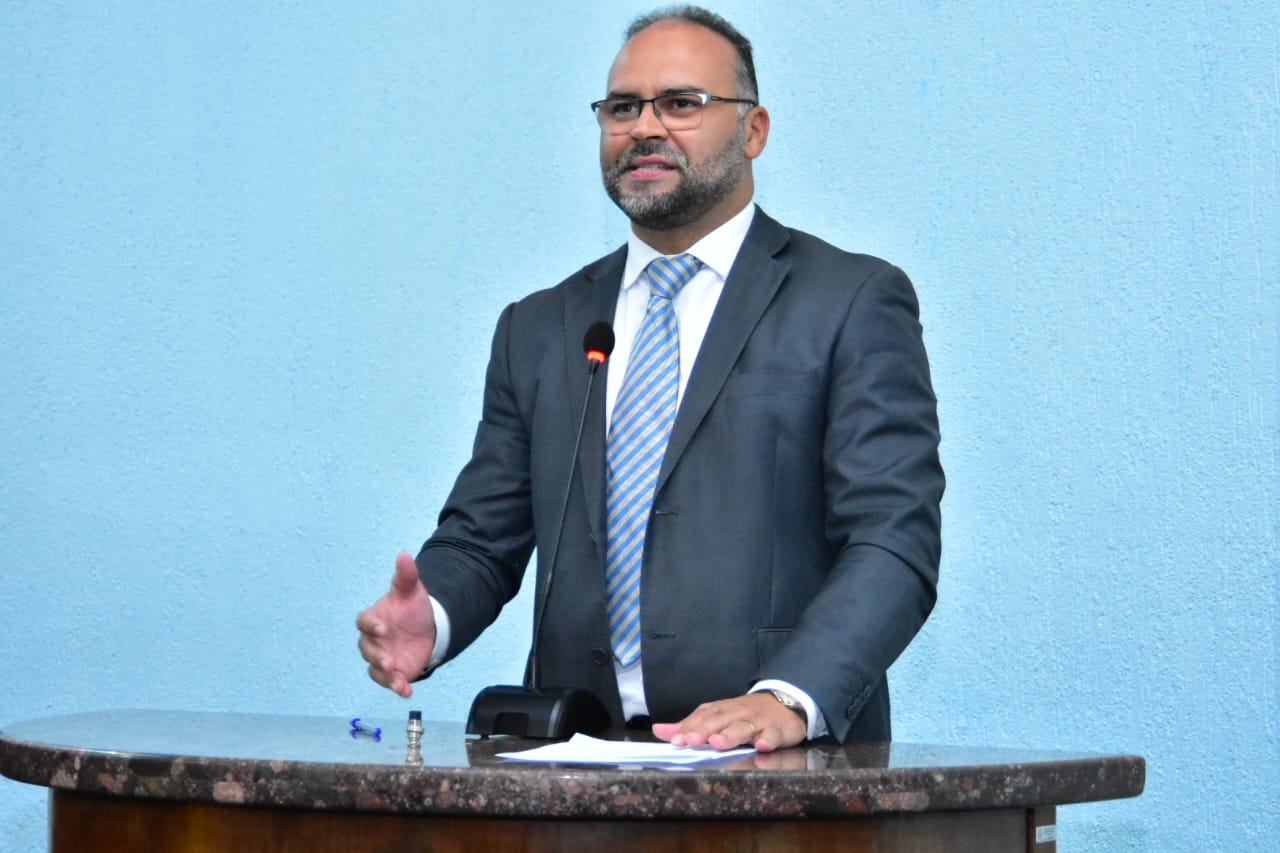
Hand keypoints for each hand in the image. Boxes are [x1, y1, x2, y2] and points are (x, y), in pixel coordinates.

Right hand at [356, 552, 435, 697]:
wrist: (428, 627)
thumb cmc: (412, 607)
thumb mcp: (412, 590)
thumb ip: (406, 575)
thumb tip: (404, 555)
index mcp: (374, 619)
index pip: (364, 622)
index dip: (370, 625)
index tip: (381, 628)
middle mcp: (374, 640)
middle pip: (367, 649)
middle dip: (376, 656)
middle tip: (388, 661)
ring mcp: (382, 657)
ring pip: (375, 670)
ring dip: (384, 676)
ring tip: (397, 681)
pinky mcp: (393, 672)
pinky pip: (390, 682)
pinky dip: (397, 687)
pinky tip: (406, 691)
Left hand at [651, 692, 806, 752]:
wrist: (785, 703)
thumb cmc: (745, 714)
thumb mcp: (717, 717)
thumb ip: (689, 726)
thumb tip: (659, 731)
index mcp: (721, 711)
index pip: (702, 717)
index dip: (688, 728)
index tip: (675, 740)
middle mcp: (737, 713)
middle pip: (720, 721)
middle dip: (704, 731)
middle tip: (690, 741)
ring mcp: (758, 721)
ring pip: (743, 727)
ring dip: (730, 734)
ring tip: (718, 743)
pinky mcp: (778, 730)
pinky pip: (773, 735)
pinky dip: (768, 739)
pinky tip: (762, 746)